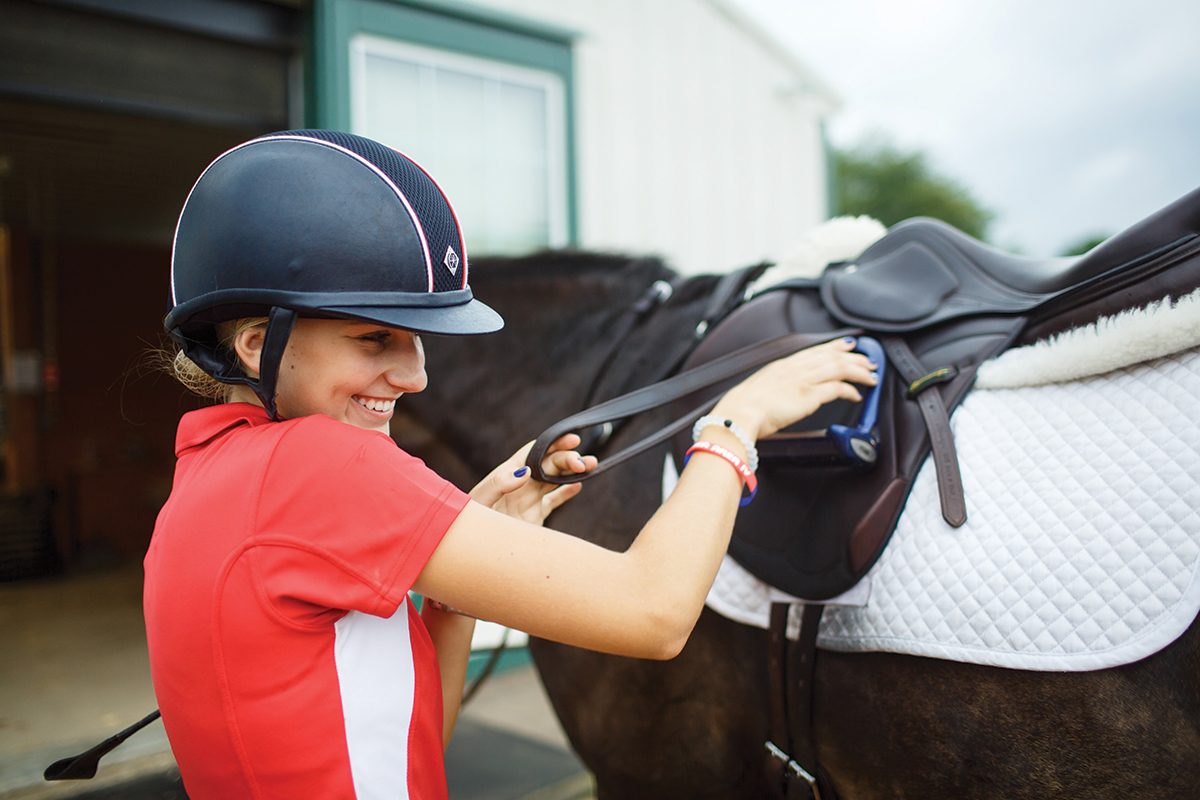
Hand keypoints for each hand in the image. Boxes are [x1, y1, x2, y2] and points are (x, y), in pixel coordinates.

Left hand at [469, 434, 597, 525]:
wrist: (472, 551)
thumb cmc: (468, 523)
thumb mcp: (479, 501)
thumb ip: (499, 484)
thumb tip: (525, 471)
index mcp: (508, 472)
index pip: (534, 451)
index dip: (553, 443)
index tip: (570, 439)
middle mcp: (521, 483)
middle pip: (549, 464)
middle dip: (568, 459)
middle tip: (583, 463)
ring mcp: (529, 499)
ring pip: (556, 480)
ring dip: (573, 472)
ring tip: (592, 465)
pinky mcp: (535, 516)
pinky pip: (554, 500)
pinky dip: (567, 492)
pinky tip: (579, 485)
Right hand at [713, 337, 878, 439]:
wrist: (738, 415)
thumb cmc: (742, 408)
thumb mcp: (758, 389)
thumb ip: (773, 387)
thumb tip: (780, 394)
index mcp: (782, 366)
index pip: (815, 351)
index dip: (835, 347)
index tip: (848, 345)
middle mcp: (795, 369)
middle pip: (832, 356)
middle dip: (854, 358)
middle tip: (868, 361)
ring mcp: (802, 380)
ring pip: (839, 368)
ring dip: (858, 371)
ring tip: (870, 376)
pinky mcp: (809, 396)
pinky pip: (837, 388)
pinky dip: (850, 390)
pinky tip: (857, 395)